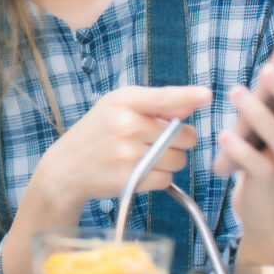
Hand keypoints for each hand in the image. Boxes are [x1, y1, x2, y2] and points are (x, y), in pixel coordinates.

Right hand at [30, 85, 211, 220]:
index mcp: (122, 100)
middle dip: (178, 140)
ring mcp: (127, 153)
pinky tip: (138, 171)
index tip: (207, 94)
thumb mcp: (116, 107)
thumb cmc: (97, 134)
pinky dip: (159, 178)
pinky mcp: (130, 178)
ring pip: (178, 159)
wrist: (66, 167)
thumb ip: (153, 104)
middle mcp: (125, 124)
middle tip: (155, 141)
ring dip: (169, 161)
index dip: (187, 96)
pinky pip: (167, 179)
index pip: (162, 97)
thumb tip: (191, 106)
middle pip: (183, 135)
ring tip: (143, 157)